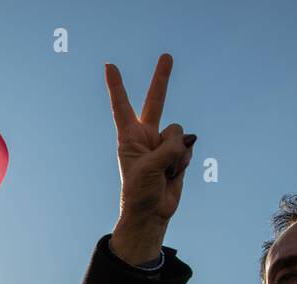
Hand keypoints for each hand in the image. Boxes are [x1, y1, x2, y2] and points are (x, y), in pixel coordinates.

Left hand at [105, 55, 195, 264]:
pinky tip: (173, 175)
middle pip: (155, 101)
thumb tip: (185, 140)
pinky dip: (183, 162)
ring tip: (163, 172)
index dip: (117, 86)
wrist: (152, 213)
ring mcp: (162, 144)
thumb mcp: (148, 168)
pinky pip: (187, 148)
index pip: (122, 106)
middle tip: (166, 56)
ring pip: (178, 132)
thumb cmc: (139, 192)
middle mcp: (146, 136)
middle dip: (161, 79)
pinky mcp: (177, 154)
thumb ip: (167, 149)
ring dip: (175, 153)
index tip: (109, 66)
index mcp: (130, 137)